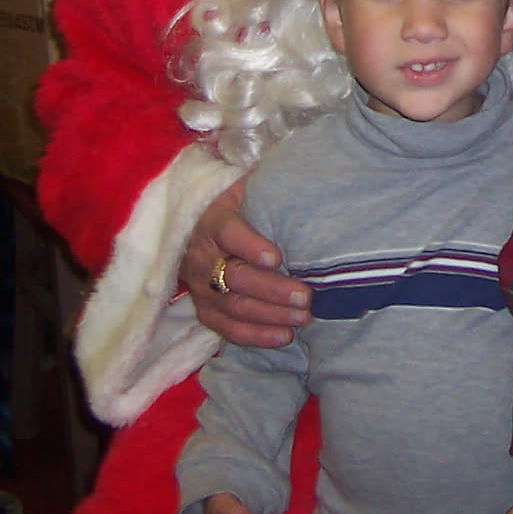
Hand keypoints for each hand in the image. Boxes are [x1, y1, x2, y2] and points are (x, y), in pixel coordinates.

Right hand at [181, 180, 310, 346]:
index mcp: (214, 221)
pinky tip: (285, 336)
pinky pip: (228, 329)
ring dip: (271, 315)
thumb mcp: (249, 189)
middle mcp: (203, 256)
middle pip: (235, 276)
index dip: (250, 246)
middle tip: (306, 296)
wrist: (199, 229)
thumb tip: (314, 177)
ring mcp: (201, 287)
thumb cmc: (241, 208)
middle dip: (272, 289)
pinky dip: (256, 336)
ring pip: (234, 306)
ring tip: (304, 317)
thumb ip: (273, 186)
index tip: (276, 257)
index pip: (228, 232)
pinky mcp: (205, 310)